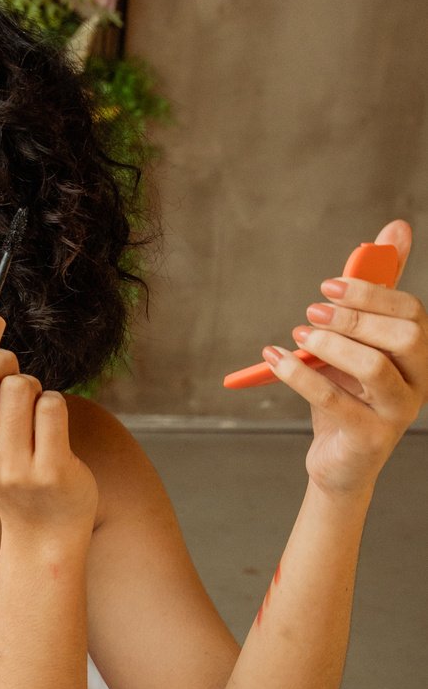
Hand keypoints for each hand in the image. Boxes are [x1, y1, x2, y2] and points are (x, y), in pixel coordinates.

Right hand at [0, 339, 97, 535]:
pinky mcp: (50, 470)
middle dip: (0, 359)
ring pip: (19, 387)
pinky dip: (53, 401)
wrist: (45, 524)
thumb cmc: (6, 468)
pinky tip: (50, 420)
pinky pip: (51, 406)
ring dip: (30, 384)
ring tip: (32, 403)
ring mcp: (12, 469)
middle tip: (10, 369)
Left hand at [270, 219, 426, 498]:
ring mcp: (397, 412)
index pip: (412, 312)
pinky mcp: (369, 438)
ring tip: (299, 337)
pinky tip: (275, 358)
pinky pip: (336, 401)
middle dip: (356, 317)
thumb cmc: (347, 392)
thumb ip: (372, 292)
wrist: (339, 459)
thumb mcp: (356, 340)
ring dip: (331, 345)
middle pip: (405, 336)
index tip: (326, 286)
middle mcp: (418, 382)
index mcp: (418, 354)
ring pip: (375, 368)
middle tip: (311, 313)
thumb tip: (396, 229)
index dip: (371, 293)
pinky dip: (300, 375)